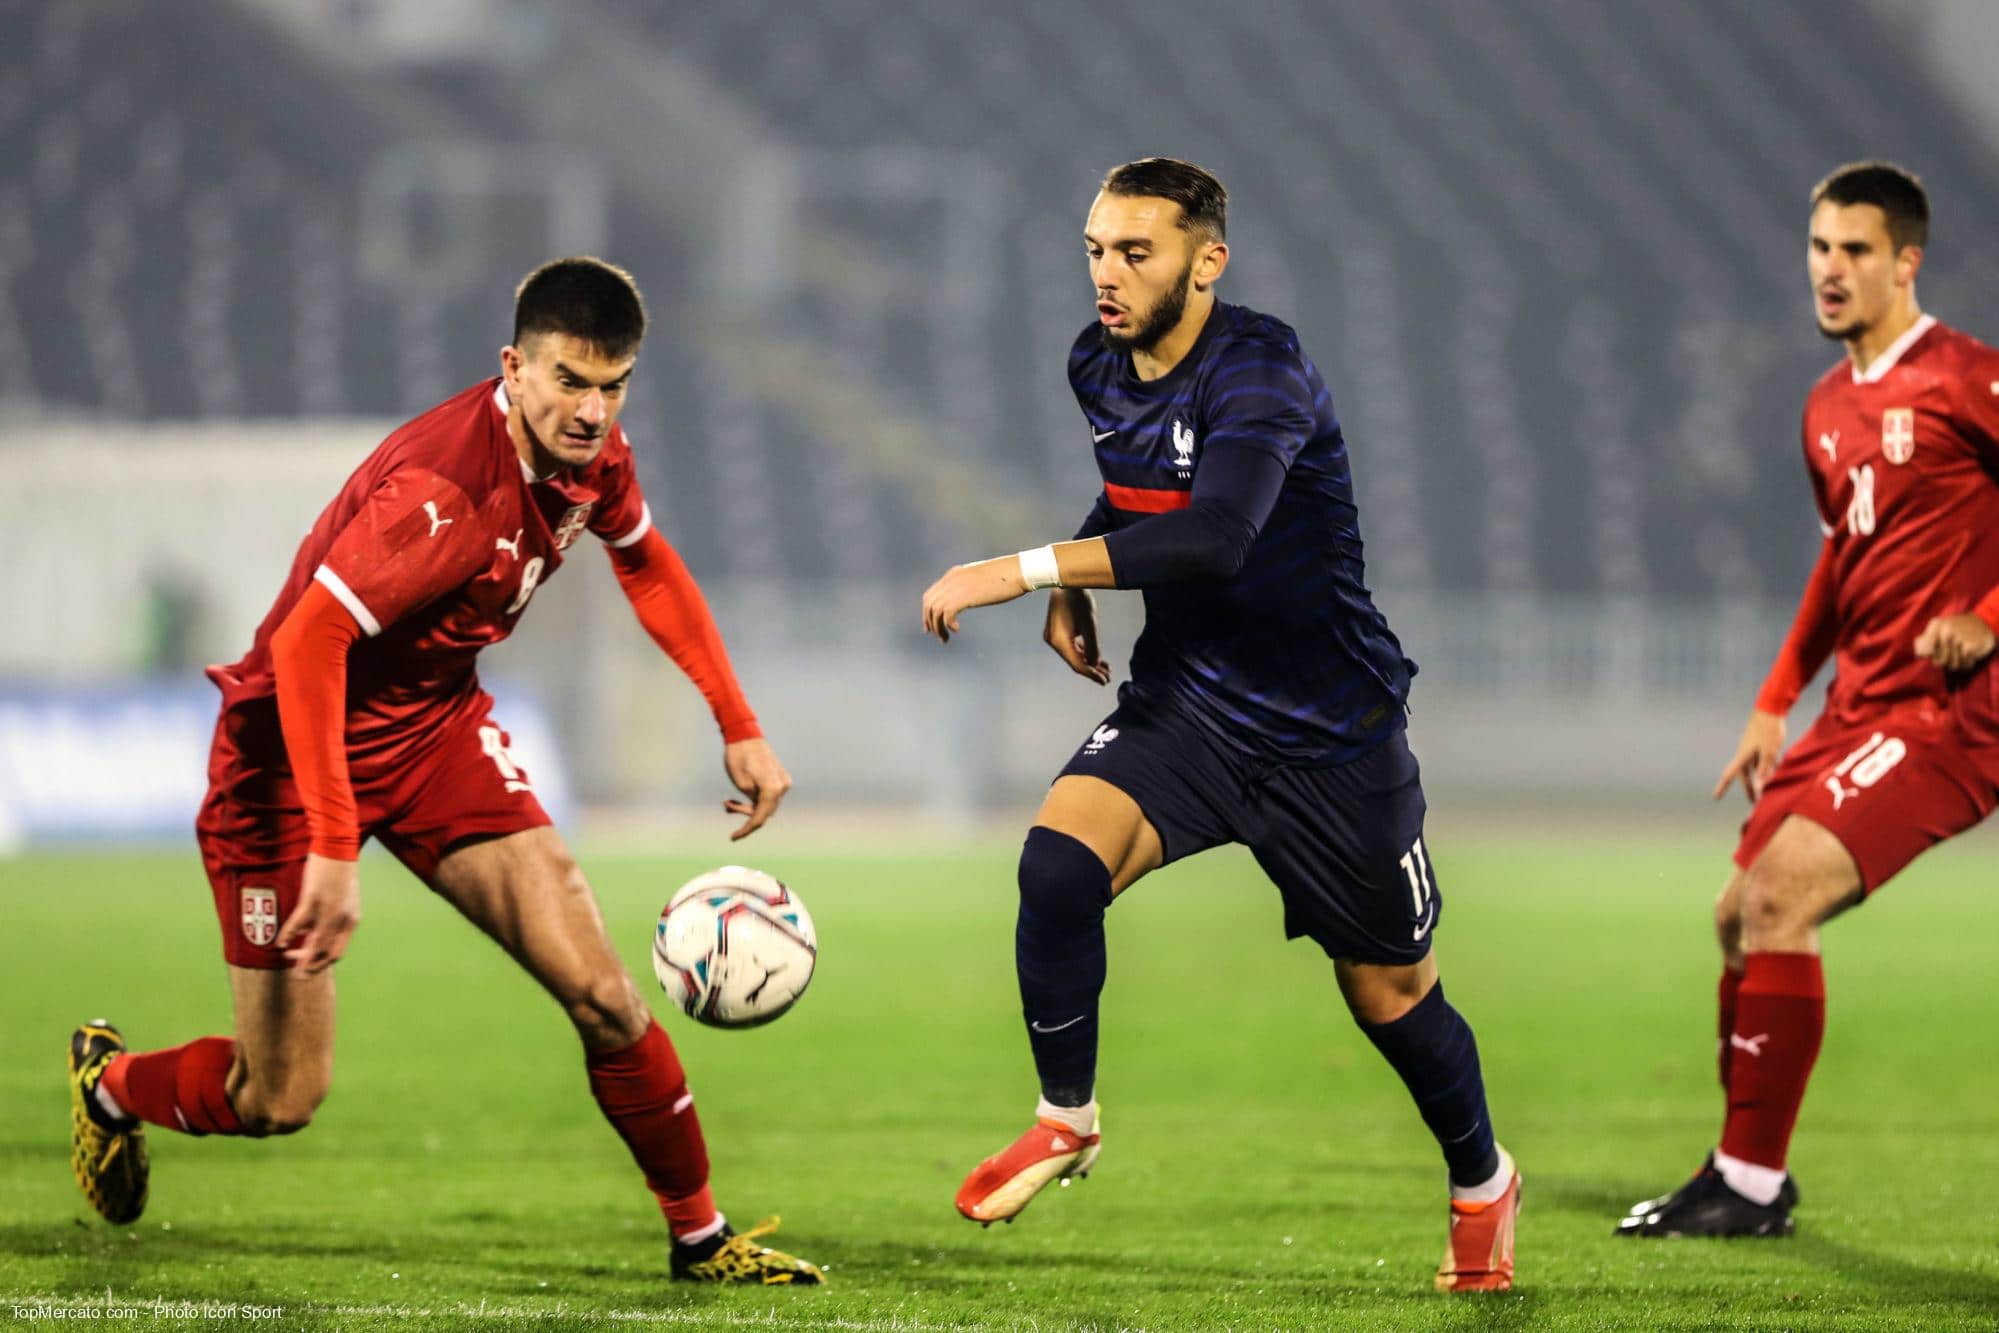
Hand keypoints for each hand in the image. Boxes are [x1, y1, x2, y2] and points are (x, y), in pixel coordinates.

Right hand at [279, 854, 360, 973]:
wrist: (338, 847)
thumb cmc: (338, 872)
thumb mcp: (344, 899)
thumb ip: (332, 918)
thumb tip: (312, 932)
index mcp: (351, 920)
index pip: (337, 953)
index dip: (320, 963)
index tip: (306, 963)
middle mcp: (342, 919)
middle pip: (326, 954)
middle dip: (310, 966)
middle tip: (296, 972)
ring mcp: (328, 911)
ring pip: (313, 944)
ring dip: (299, 956)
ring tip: (287, 956)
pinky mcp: (314, 900)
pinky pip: (298, 925)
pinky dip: (288, 936)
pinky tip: (280, 943)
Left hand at [722, 736, 790, 840]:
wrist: (744, 734)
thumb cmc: (739, 757)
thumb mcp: (740, 783)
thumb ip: (750, 802)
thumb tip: (757, 811)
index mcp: (773, 789)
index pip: (760, 818)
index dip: (746, 830)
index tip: (733, 837)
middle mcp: (782, 787)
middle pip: (765, 812)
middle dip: (746, 814)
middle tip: (726, 804)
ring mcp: (782, 782)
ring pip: (766, 804)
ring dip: (749, 806)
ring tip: (728, 800)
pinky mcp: (779, 777)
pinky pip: (768, 795)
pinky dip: (755, 798)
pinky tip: (739, 794)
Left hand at [921, 557, 1029, 642]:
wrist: (1019, 571)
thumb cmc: (1007, 576)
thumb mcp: (982, 579)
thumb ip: (971, 586)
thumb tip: (969, 598)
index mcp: (954, 574)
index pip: (930, 594)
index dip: (927, 612)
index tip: (932, 627)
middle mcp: (952, 579)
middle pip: (929, 603)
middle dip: (930, 622)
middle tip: (939, 636)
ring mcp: (958, 587)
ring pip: (935, 611)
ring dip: (938, 628)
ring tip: (946, 639)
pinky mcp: (966, 596)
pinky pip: (946, 613)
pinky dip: (948, 624)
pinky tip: (957, 629)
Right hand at [1044, 588, 1110, 683]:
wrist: (1065, 580)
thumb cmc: (1078, 599)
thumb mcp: (1090, 624)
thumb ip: (1093, 646)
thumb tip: (1095, 663)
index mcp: (1059, 642)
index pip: (1077, 664)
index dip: (1092, 674)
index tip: (1105, 681)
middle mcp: (1053, 641)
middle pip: (1074, 661)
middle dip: (1092, 669)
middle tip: (1108, 677)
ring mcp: (1054, 636)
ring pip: (1073, 654)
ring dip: (1088, 660)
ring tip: (1105, 668)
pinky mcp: (1057, 630)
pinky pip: (1070, 646)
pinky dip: (1082, 651)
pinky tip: (1094, 655)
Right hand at [1713, 709, 1785, 804]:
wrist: (1770, 707)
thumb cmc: (1769, 729)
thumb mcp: (1770, 752)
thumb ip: (1764, 769)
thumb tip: (1760, 786)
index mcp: (1743, 756)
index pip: (1730, 774)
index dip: (1722, 786)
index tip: (1716, 797)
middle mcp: (1745, 753)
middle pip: (1745, 775)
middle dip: (1749, 788)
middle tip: (1754, 802)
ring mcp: (1752, 747)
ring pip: (1755, 767)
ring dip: (1761, 778)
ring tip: (1769, 787)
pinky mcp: (1760, 743)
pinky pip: (1762, 759)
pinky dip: (1767, 766)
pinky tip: (1777, 769)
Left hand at [1914, 612, 1996, 672]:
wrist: (1983, 622)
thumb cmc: (1956, 628)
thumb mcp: (1939, 626)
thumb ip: (1925, 639)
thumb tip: (1918, 653)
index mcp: (1936, 625)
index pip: (1924, 650)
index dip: (1929, 656)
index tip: (1933, 654)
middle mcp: (1946, 631)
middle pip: (1939, 661)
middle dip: (1945, 661)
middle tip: (1952, 653)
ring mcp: (1959, 638)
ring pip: (1952, 665)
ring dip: (1958, 663)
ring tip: (1961, 653)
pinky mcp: (1971, 646)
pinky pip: (1965, 664)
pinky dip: (1968, 662)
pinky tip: (1970, 654)